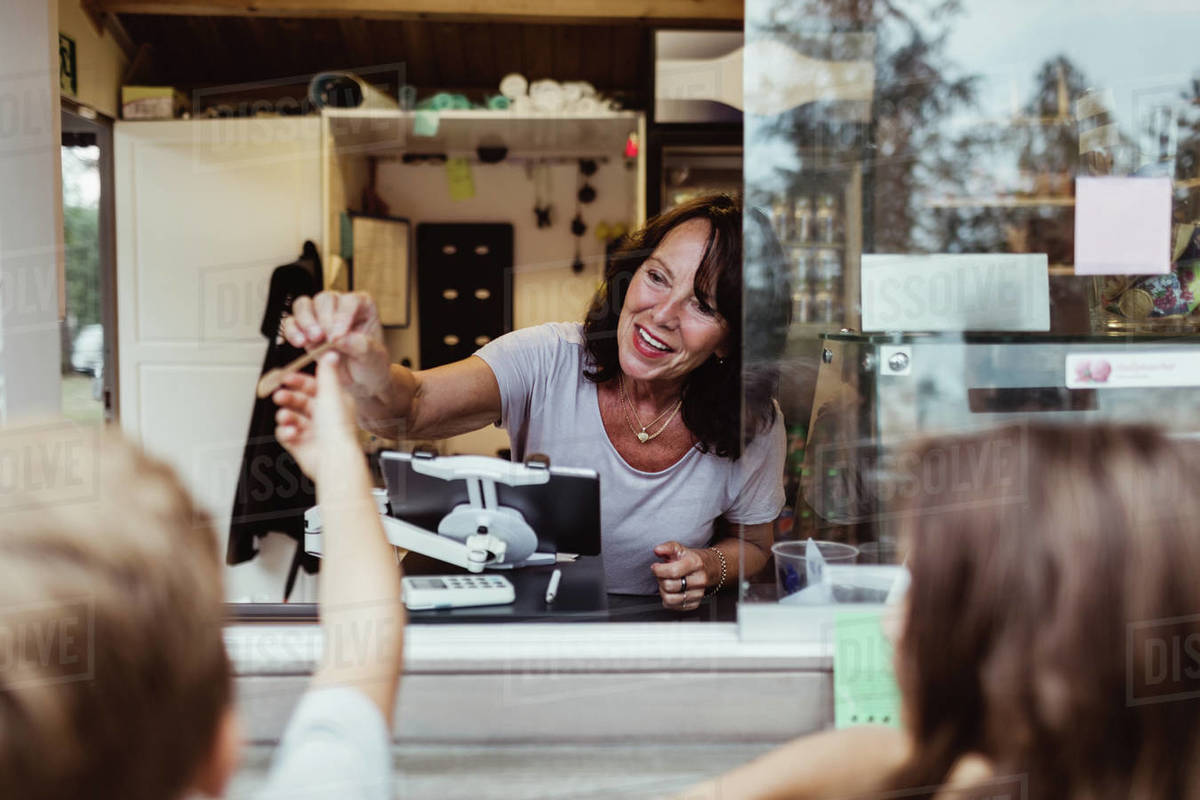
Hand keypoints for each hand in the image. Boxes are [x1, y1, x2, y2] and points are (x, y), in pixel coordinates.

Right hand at [274, 351, 359, 480]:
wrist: (333, 459)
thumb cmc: (337, 429)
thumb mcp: (331, 393)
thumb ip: (327, 372)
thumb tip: (330, 353)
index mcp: (334, 401)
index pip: (313, 386)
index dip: (298, 380)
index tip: (286, 377)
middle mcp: (324, 416)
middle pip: (299, 401)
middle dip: (288, 397)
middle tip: (280, 396)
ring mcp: (312, 431)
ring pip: (291, 417)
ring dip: (285, 415)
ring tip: (286, 417)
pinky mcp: (301, 445)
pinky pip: (286, 434)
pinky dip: (285, 432)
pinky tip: (291, 433)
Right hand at [283, 291, 392, 402]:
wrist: (359, 383)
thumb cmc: (370, 365)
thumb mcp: (373, 357)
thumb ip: (360, 345)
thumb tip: (340, 338)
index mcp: (363, 307)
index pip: (350, 301)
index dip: (342, 316)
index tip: (340, 335)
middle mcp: (340, 307)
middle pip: (325, 299)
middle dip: (323, 319)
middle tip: (325, 338)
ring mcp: (320, 317)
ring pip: (304, 305)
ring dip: (305, 321)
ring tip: (312, 339)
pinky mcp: (305, 329)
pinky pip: (291, 322)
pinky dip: (292, 331)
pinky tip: (300, 343)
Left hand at [651, 541, 710, 610]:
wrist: (710, 568)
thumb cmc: (692, 559)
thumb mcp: (680, 548)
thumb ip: (667, 547)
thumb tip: (657, 550)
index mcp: (695, 563)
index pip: (672, 571)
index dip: (658, 570)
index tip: (655, 567)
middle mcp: (699, 579)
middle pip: (669, 586)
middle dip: (660, 580)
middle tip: (662, 575)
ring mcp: (698, 593)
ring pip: (670, 599)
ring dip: (663, 591)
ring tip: (666, 583)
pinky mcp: (695, 603)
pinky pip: (674, 606)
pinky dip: (668, 600)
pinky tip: (671, 591)